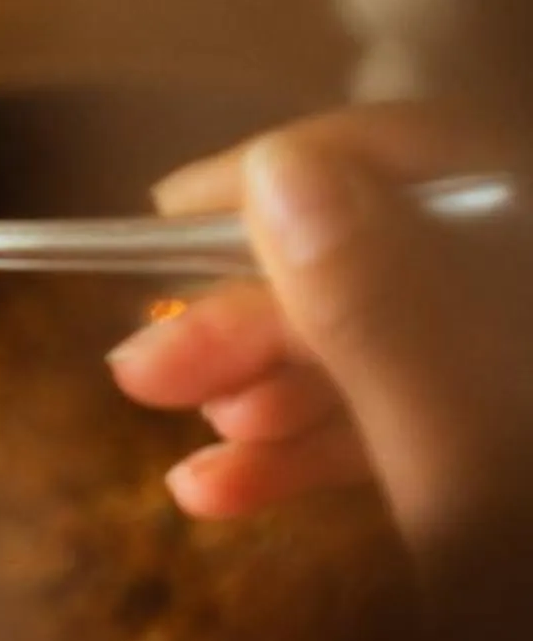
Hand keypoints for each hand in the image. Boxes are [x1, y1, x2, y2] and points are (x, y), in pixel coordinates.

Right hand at [107, 103, 525, 558]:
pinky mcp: (493, 457)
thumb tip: (279, 168)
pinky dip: (310, 446)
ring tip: (185, 426)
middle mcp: (522, 308)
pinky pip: (406, 417)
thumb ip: (380, 313)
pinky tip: (219, 487)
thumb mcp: (460, 468)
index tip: (173, 209)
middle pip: (398, 253)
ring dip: (268, 379)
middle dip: (261, 308)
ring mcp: (505, 377)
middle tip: (145, 368)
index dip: (304, 165)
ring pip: (388, 338)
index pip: (442, 152)